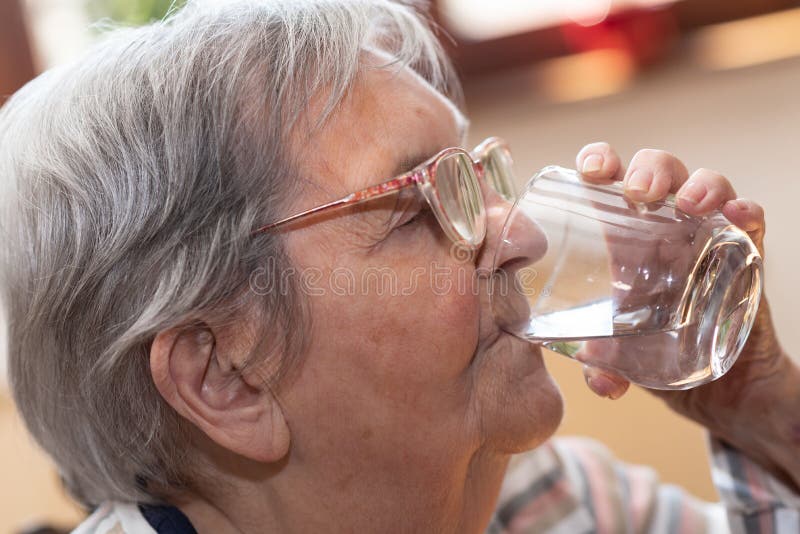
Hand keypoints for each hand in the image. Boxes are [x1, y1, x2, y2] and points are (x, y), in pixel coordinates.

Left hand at [575, 142, 799, 486]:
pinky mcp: (744, 258)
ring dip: (700, 184)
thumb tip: (600, 377)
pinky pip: (751, 224)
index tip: (589, 171)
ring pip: (707, 186)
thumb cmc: (655, 356)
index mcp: (622, 238)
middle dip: (649, 168)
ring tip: (689, 204)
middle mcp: (663, 228)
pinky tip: (739, 215)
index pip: (608, 181)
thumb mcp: (621, 362)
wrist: (717, 388)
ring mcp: (706, 239)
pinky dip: (747, 213)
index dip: (599, 162)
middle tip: (638, 192)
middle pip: (658, 172)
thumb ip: (605, 368)